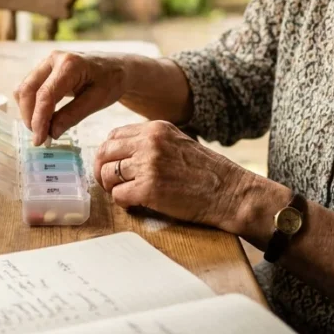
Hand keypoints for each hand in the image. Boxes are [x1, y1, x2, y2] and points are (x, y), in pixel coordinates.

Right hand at [14, 51, 130, 144]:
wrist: (116, 67)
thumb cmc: (111, 81)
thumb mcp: (98, 100)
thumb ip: (73, 115)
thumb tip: (51, 133)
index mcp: (70, 64)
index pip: (45, 95)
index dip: (39, 120)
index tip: (40, 140)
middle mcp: (53, 59)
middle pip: (27, 90)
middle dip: (29, 117)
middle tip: (40, 138)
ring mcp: (46, 63)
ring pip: (24, 89)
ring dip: (28, 112)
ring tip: (42, 130)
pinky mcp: (43, 70)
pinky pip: (28, 88)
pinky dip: (31, 106)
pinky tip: (42, 119)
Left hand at [93, 120, 255, 228]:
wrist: (231, 192)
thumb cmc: (207, 173)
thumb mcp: (178, 143)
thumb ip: (151, 143)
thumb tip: (120, 155)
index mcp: (156, 129)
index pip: (113, 136)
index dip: (108, 154)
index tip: (111, 166)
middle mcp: (150, 142)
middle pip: (105, 153)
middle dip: (102, 171)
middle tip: (110, 184)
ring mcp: (149, 165)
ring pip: (108, 175)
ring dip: (113, 188)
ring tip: (127, 194)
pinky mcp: (149, 189)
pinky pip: (118, 195)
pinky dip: (123, 202)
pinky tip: (137, 204)